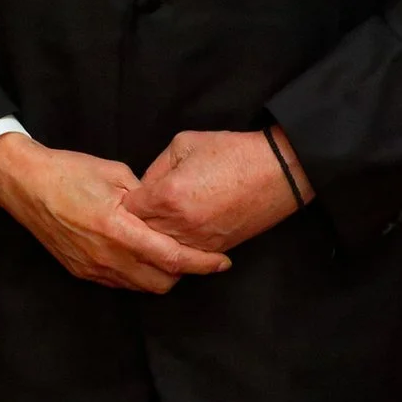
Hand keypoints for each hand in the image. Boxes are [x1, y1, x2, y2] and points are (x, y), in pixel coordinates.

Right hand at [0, 133, 231, 293]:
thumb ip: (146, 197)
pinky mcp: (81, 271)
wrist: (25, 184)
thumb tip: (166, 211)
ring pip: (141, 286)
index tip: (221, 261)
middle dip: (183, 272)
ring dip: (159, 275)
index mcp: (118, 229)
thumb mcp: (115, 173)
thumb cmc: (68, 171)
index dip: (202, 263)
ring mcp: (92, 267)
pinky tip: (137, 255)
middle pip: (162, 282)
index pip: (172, 258)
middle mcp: (106, 256)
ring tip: (166, 254)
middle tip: (192, 253)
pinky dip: (136, 274)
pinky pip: (119, 282)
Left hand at [124, 127, 311, 254]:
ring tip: (155, 225)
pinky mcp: (216, 248)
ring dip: (155, 239)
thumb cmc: (232, 152)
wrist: (277, 171)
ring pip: (162, 251)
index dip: (124, 202)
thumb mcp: (183, 145)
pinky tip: (177, 234)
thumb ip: (156, 169)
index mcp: (168, 196)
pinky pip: (186, 256)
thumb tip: (142, 188)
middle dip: (136, 224)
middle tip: (137, 212)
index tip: (127, 196)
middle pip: (141, 235)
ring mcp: (199, 240)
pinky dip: (177, 248)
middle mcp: (180, 224)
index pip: (127, 211)